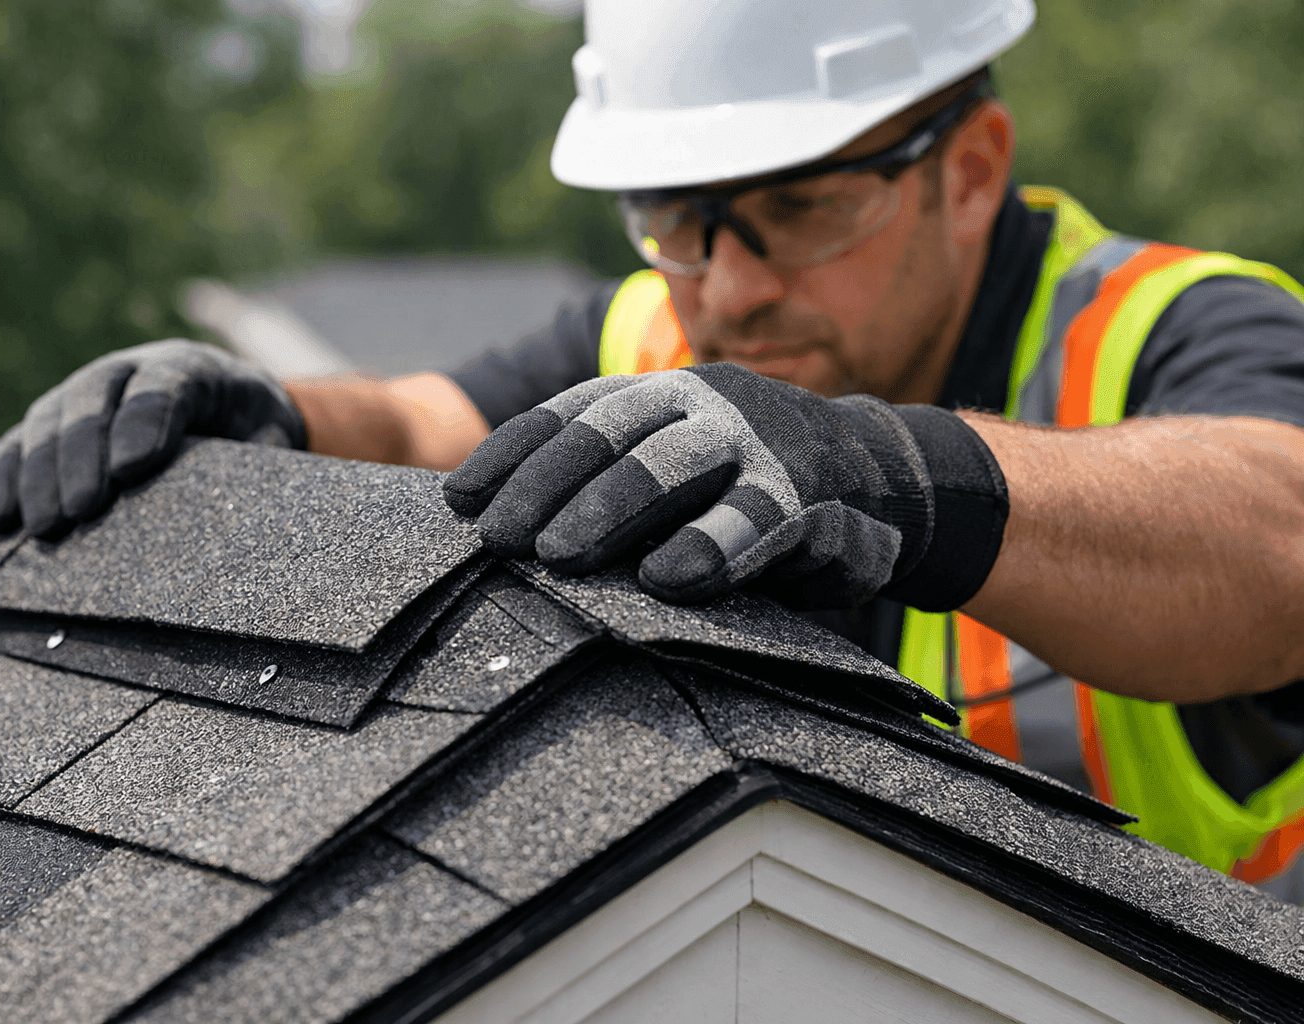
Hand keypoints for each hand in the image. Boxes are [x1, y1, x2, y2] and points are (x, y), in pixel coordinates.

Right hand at [0, 340, 305, 537]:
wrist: (235, 407)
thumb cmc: (257, 429)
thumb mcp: (275, 438)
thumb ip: (264, 457)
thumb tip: (251, 501)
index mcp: (193, 367)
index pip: (163, 385)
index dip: (144, 421)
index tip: (132, 467)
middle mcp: (132, 368)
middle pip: (94, 398)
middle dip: (82, 454)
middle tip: (78, 510)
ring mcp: (87, 390)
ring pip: (50, 416)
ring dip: (39, 471)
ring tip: (42, 524)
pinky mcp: (57, 420)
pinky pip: (21, 441)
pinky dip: (6, 476)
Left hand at [444, 363, 1006, 608]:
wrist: (879, 476)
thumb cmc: (742, 489)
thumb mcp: (675, 477)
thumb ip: (609, 494)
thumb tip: (499, 533)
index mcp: (659, 396)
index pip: (572, 414)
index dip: (514, 454)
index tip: (459, 502)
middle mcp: (704, 402)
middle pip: (614, 434)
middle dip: (551, 486)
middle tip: (502, 540)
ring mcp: (759, 440)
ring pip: (677, 463)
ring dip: (615, 507)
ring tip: (561, 557)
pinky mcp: (810, 492)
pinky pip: (759, 515)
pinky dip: (716, 544)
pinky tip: (673, 578)